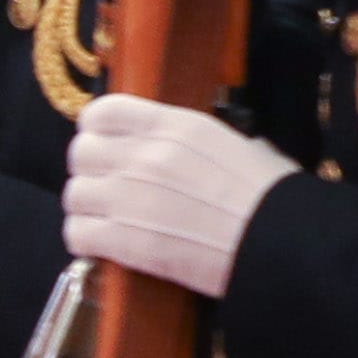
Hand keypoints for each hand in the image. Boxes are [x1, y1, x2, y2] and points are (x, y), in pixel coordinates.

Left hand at [60, 93, 298, 296]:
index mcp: (175, 126)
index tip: (103, 144)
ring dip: (86, 209)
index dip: (95, 129)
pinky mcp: (126, 240)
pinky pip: (76, 234)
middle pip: (81, 153)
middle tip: (106, 188)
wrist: (283, 244)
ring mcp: (131, 197)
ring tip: (106, 221)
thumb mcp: (238, 145)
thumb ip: (196, 142)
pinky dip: (84, 241)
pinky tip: (103, 246)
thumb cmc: (273, 197)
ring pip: (74, 195)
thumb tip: (181, 147)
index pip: (103, 111)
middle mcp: (146, 156)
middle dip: (89, 171)